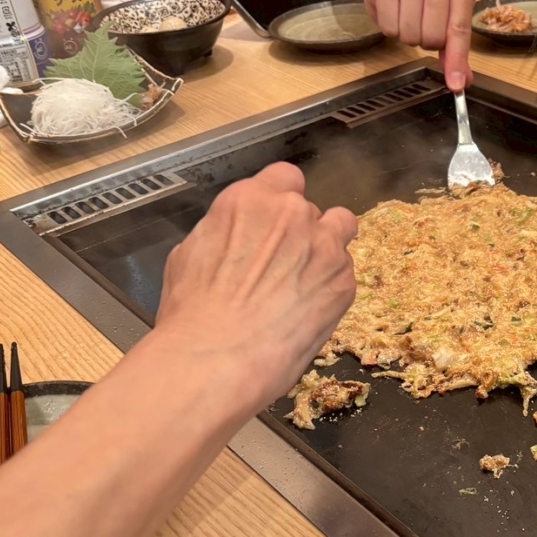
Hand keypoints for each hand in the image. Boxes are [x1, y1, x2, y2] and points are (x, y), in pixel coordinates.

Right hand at [155, 162, 357, 409]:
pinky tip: (308, 312)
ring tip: (305, 285)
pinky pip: (344, 275)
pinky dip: (331, 288)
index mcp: (250, 200)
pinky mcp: (344, 283)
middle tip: (284, 265)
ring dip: (326, 252)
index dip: (282, 199)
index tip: (276, 220)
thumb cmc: (191, 312)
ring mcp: (325, 246)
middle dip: (301, 232)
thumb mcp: (191, 253)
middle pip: (311, 210)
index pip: (285, 177)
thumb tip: (236, 236)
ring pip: (340, 232)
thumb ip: (227, 232)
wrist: (217, 359)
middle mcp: (293, 213)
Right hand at [363, 0, 478, 91]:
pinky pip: (389, 28)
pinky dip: (391, 29)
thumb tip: (461, 80)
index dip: (456, 60)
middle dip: (429, 42)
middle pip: (434, 36)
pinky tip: (395, 11)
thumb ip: (457, 48)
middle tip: (426, 26)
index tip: (455, 84)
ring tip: (411, 17)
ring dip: (410, 36)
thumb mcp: (451, 14)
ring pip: (411, 34)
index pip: (459, 29)